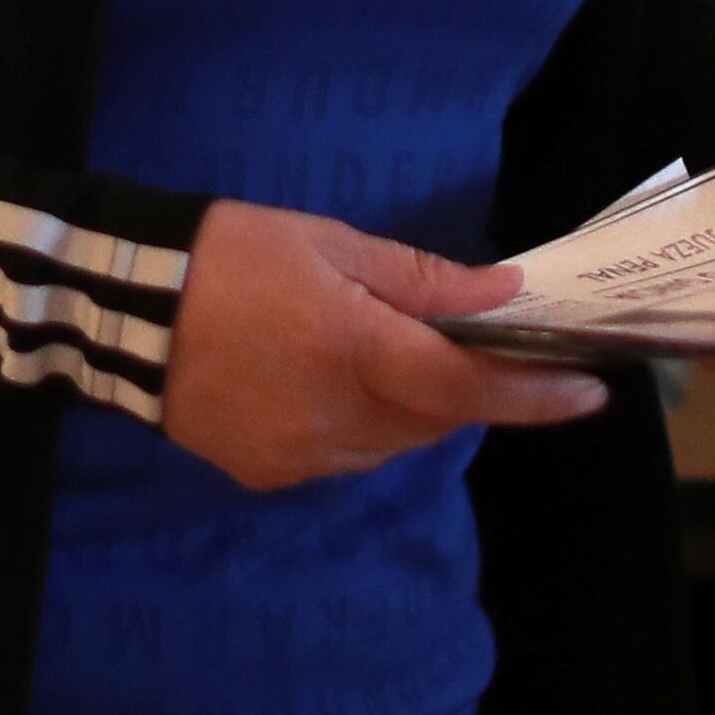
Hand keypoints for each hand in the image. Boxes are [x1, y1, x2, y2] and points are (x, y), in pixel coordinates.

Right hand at [157, 202, 606, 490]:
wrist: (124, 306)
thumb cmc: (233, 253)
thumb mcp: (333, 242)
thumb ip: (421, 280)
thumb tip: (502, 297)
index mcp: (354, 351)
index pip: (466, 388)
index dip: (533, 394)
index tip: (590, 391)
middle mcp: (335, 419)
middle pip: (434, 419)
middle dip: (467, 389)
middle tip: (485, 348)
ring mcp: (299, 456)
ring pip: (391, 444)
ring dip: (413, 408)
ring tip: (396, 355)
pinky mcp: (267, 472)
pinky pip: (343, 456)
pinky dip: (361, 425)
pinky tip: (335, 381)